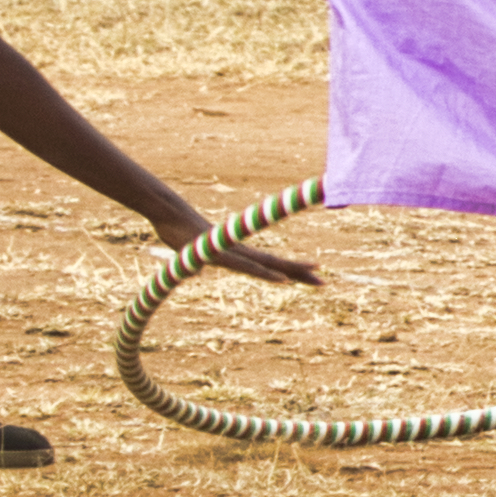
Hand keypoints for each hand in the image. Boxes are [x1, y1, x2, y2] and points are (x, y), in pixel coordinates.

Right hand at [149, 200, 319, 288]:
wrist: (169, 213)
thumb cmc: (179, 232)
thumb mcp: (190, 255)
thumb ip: (197, 263)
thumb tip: (195, 271)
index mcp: (238, 254)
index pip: (270, 264)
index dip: (290, 270)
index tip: (311, 273)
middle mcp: (242, 252)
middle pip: (277, 264)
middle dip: (301, 273)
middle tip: (326, 282)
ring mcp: (235, 253)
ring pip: (269, 265)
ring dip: (293, 272)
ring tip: (318, 275)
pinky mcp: (224, 256)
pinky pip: (249, 268)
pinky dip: (267, 275)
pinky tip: (284, 281)